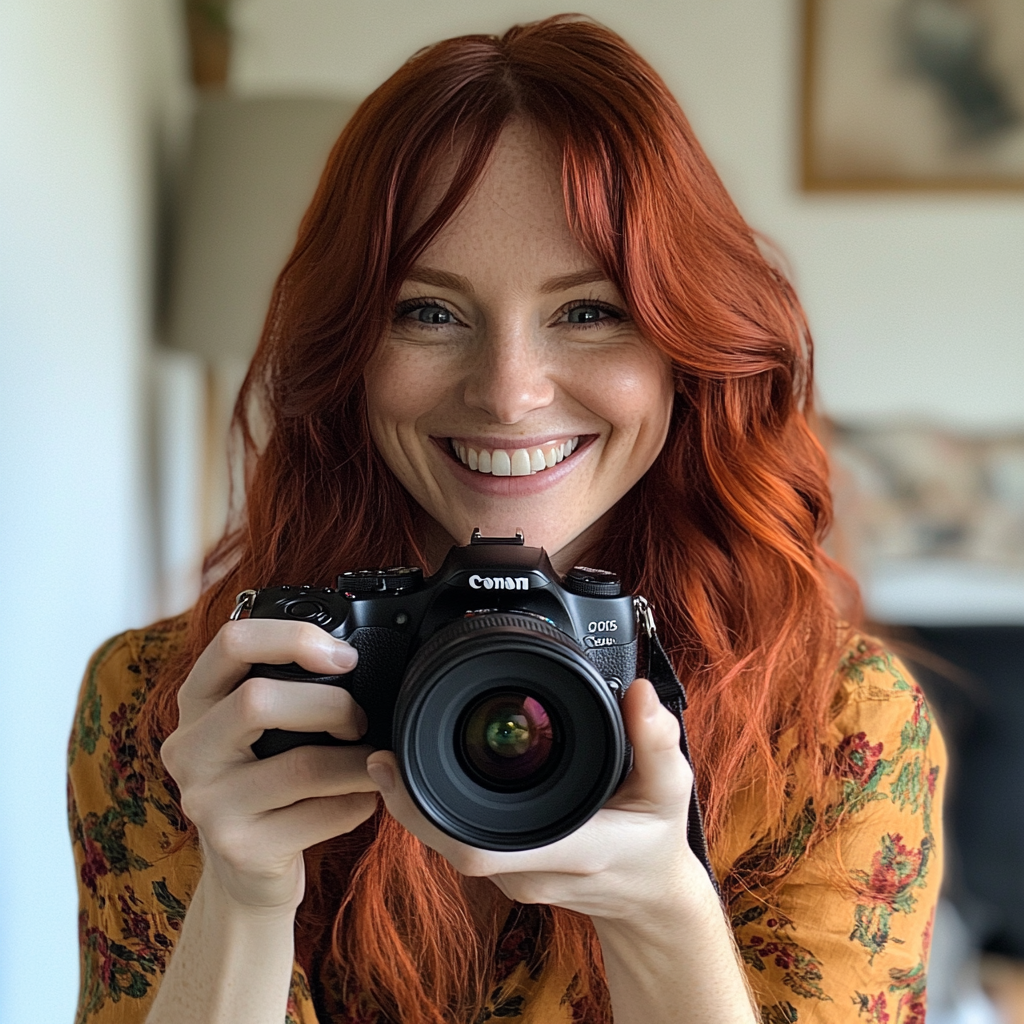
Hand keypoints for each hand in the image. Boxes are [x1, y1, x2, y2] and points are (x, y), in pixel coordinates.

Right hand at [159, 619, 379, 913]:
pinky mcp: (241, 848)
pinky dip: (358, 801)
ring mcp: (209, 804)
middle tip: (359, 721)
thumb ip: (285, 687)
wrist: (245, 875)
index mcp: (196, 702)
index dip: (293, 638)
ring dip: (358, 761)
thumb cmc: (266, 782)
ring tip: (376, 762)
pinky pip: (321, 814)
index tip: (344, 657)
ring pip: (302, 765)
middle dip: (331, 704)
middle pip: (258, 700)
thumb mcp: (257, 728)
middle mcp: (189, 749)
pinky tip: (363, 799)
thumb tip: (357, 654)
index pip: (232, 642)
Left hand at [365, 678, 708, 926]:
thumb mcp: (670, 789)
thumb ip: (657, 742)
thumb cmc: (657, 839)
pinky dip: (437, 812)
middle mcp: (531, 870)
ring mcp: (515, 876)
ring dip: (417, 807)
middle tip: (377, 755)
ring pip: (448, 845)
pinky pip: (461, 841)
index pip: (478, 847)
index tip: (391, 768)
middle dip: (406, 803)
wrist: (651, 897)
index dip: (423, 813)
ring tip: (390, 759)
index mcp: (570, 849)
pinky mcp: (509, 870)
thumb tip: (638, 693)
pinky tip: (422, 777)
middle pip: (447, 844)